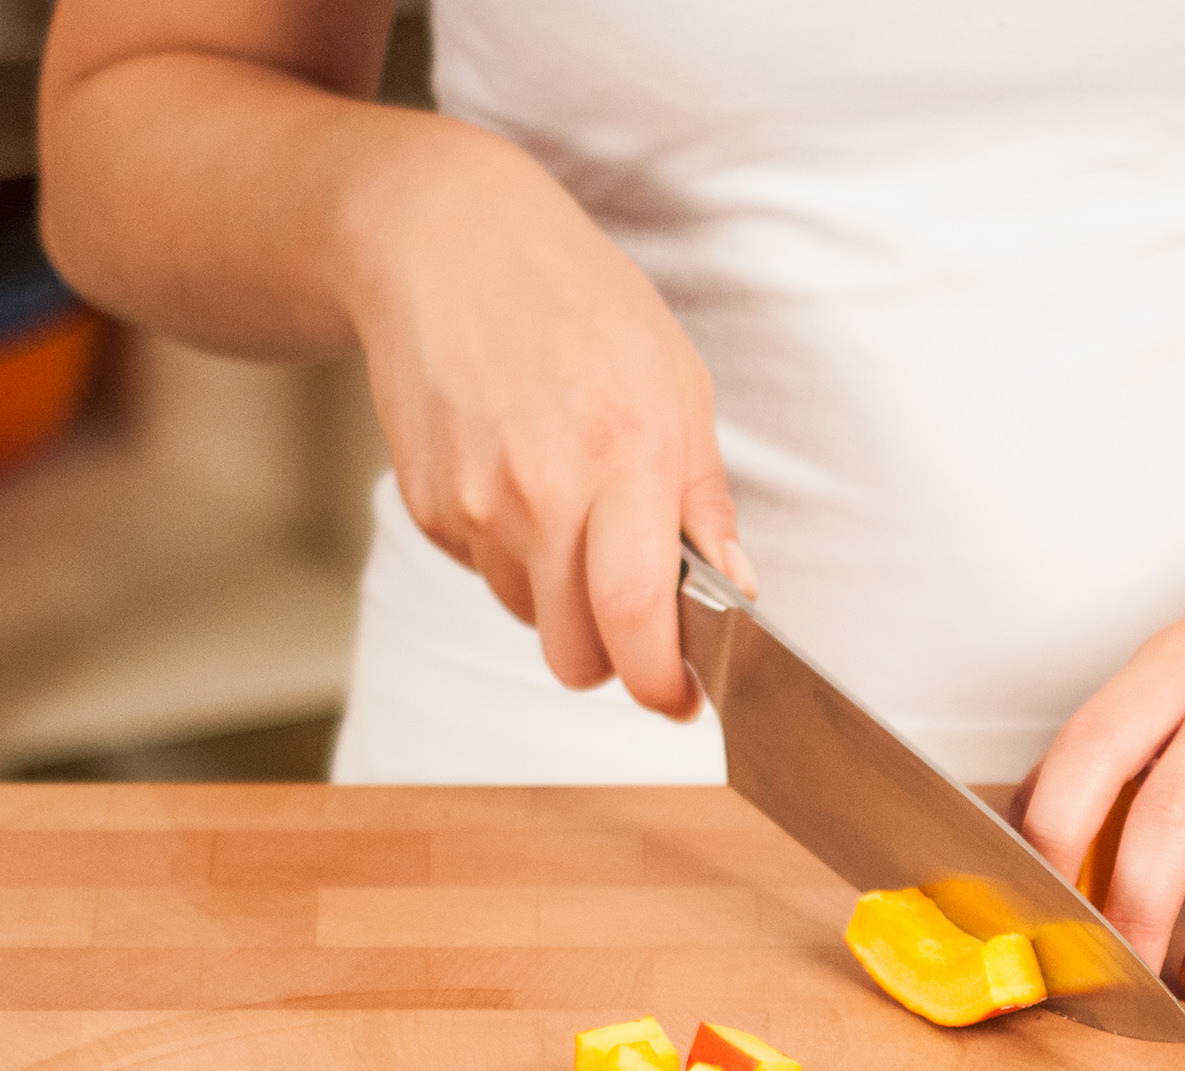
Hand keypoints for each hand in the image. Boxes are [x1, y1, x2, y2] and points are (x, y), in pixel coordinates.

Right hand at [344, 131, 752, 717]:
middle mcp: (541, 493)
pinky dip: (516, 555)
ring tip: (575, 508)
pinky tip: (523, 477)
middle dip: (614, 658)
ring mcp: (475, 504)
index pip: (634, 618)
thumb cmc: (577, 304)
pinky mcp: (429, 507)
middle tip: (638, 618)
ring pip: (532, 620)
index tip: (682, 698)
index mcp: (623, 460)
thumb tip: (738, 589)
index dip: (660, 683)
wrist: (442, 242)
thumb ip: (705, 504)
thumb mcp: (678, 385)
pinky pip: (487, 575)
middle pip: (575, 656)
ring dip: (563, 600)